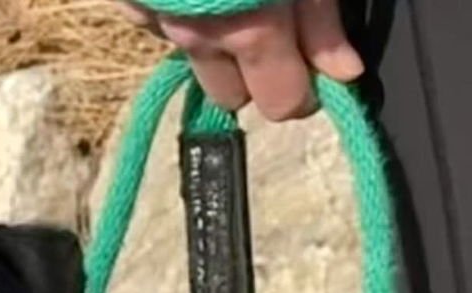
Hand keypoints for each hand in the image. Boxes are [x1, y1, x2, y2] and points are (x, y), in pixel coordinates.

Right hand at [124, 0, 363, 120]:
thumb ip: (321, 17)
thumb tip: (344, 74)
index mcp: (250, 28)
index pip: (282, 102)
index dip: (305, 89)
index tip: (319, 66)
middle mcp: (198, 36)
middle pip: (231, 95)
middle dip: (253, 72)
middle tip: (272, 26)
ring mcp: (155, 17)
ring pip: (192, 58)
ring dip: (212, 43)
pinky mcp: (127, 0)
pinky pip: (156, 23)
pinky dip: (177, 11)